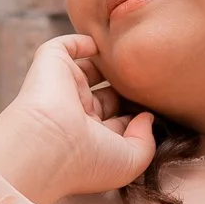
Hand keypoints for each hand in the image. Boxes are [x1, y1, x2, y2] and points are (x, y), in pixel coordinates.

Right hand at [0, 35, 155, 203]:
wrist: (47, 144)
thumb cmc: (88, 160)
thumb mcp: (131, 161)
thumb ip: (146, 141)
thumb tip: (147, 118)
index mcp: (92, 139)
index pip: (117, 122)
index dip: (136, 113)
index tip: (157, 105)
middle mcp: (76, 114)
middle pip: (106, 95)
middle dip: (127, 88)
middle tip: (150, 80)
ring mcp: (64, 89)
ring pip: (88, 71)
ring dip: (108, 65)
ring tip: (132, 59)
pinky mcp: (51, 65)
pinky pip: (65, 46)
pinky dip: (82, 41)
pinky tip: (100, 46)